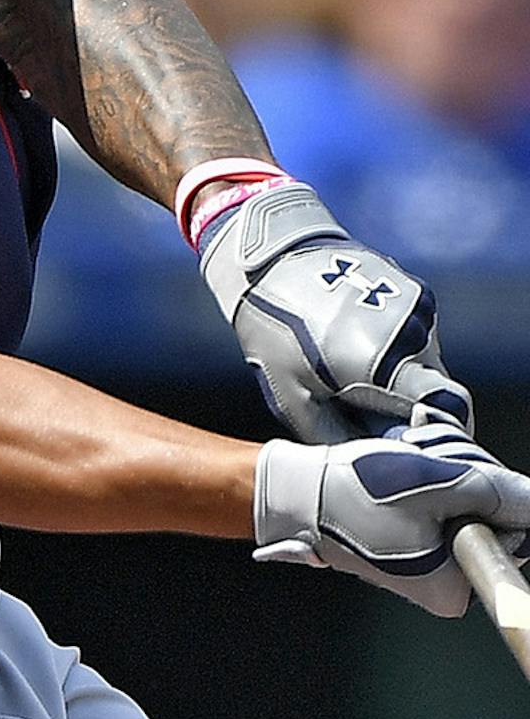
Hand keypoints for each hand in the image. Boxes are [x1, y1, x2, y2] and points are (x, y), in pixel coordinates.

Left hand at [198, 181, 472, 440]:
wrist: (272, 258)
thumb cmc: (274, 332)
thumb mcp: (295, 399)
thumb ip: (341, 437)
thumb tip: (375, 460)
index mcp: (385, 360)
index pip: (447, 409)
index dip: (436, 435)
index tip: (408, 448)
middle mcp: (413, 330)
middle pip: (436, 391)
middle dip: (412, 412)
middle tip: (366, 419)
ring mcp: (418, 306)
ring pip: (427, 363)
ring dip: (403, 380)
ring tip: (352, 377)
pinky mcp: (416, 291)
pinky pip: (417, 337)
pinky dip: (399, 353)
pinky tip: (357, 349)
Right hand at [254, 422, 529, 616]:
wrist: (302, 494)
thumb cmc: (359, 496)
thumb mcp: (441, 486)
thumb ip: (500, 494)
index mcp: (455, 588)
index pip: (515, 538)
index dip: (498, 499)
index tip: (462, 481)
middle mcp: (445, 584)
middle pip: (493, 518)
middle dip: (470, 482)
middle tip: (430, 469)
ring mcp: (430, 562)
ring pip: (469, 504)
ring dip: (448, 474)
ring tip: (410, 467)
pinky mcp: (415, 540)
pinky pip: (444, 504)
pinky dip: (431, 480)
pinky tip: (404, 471)